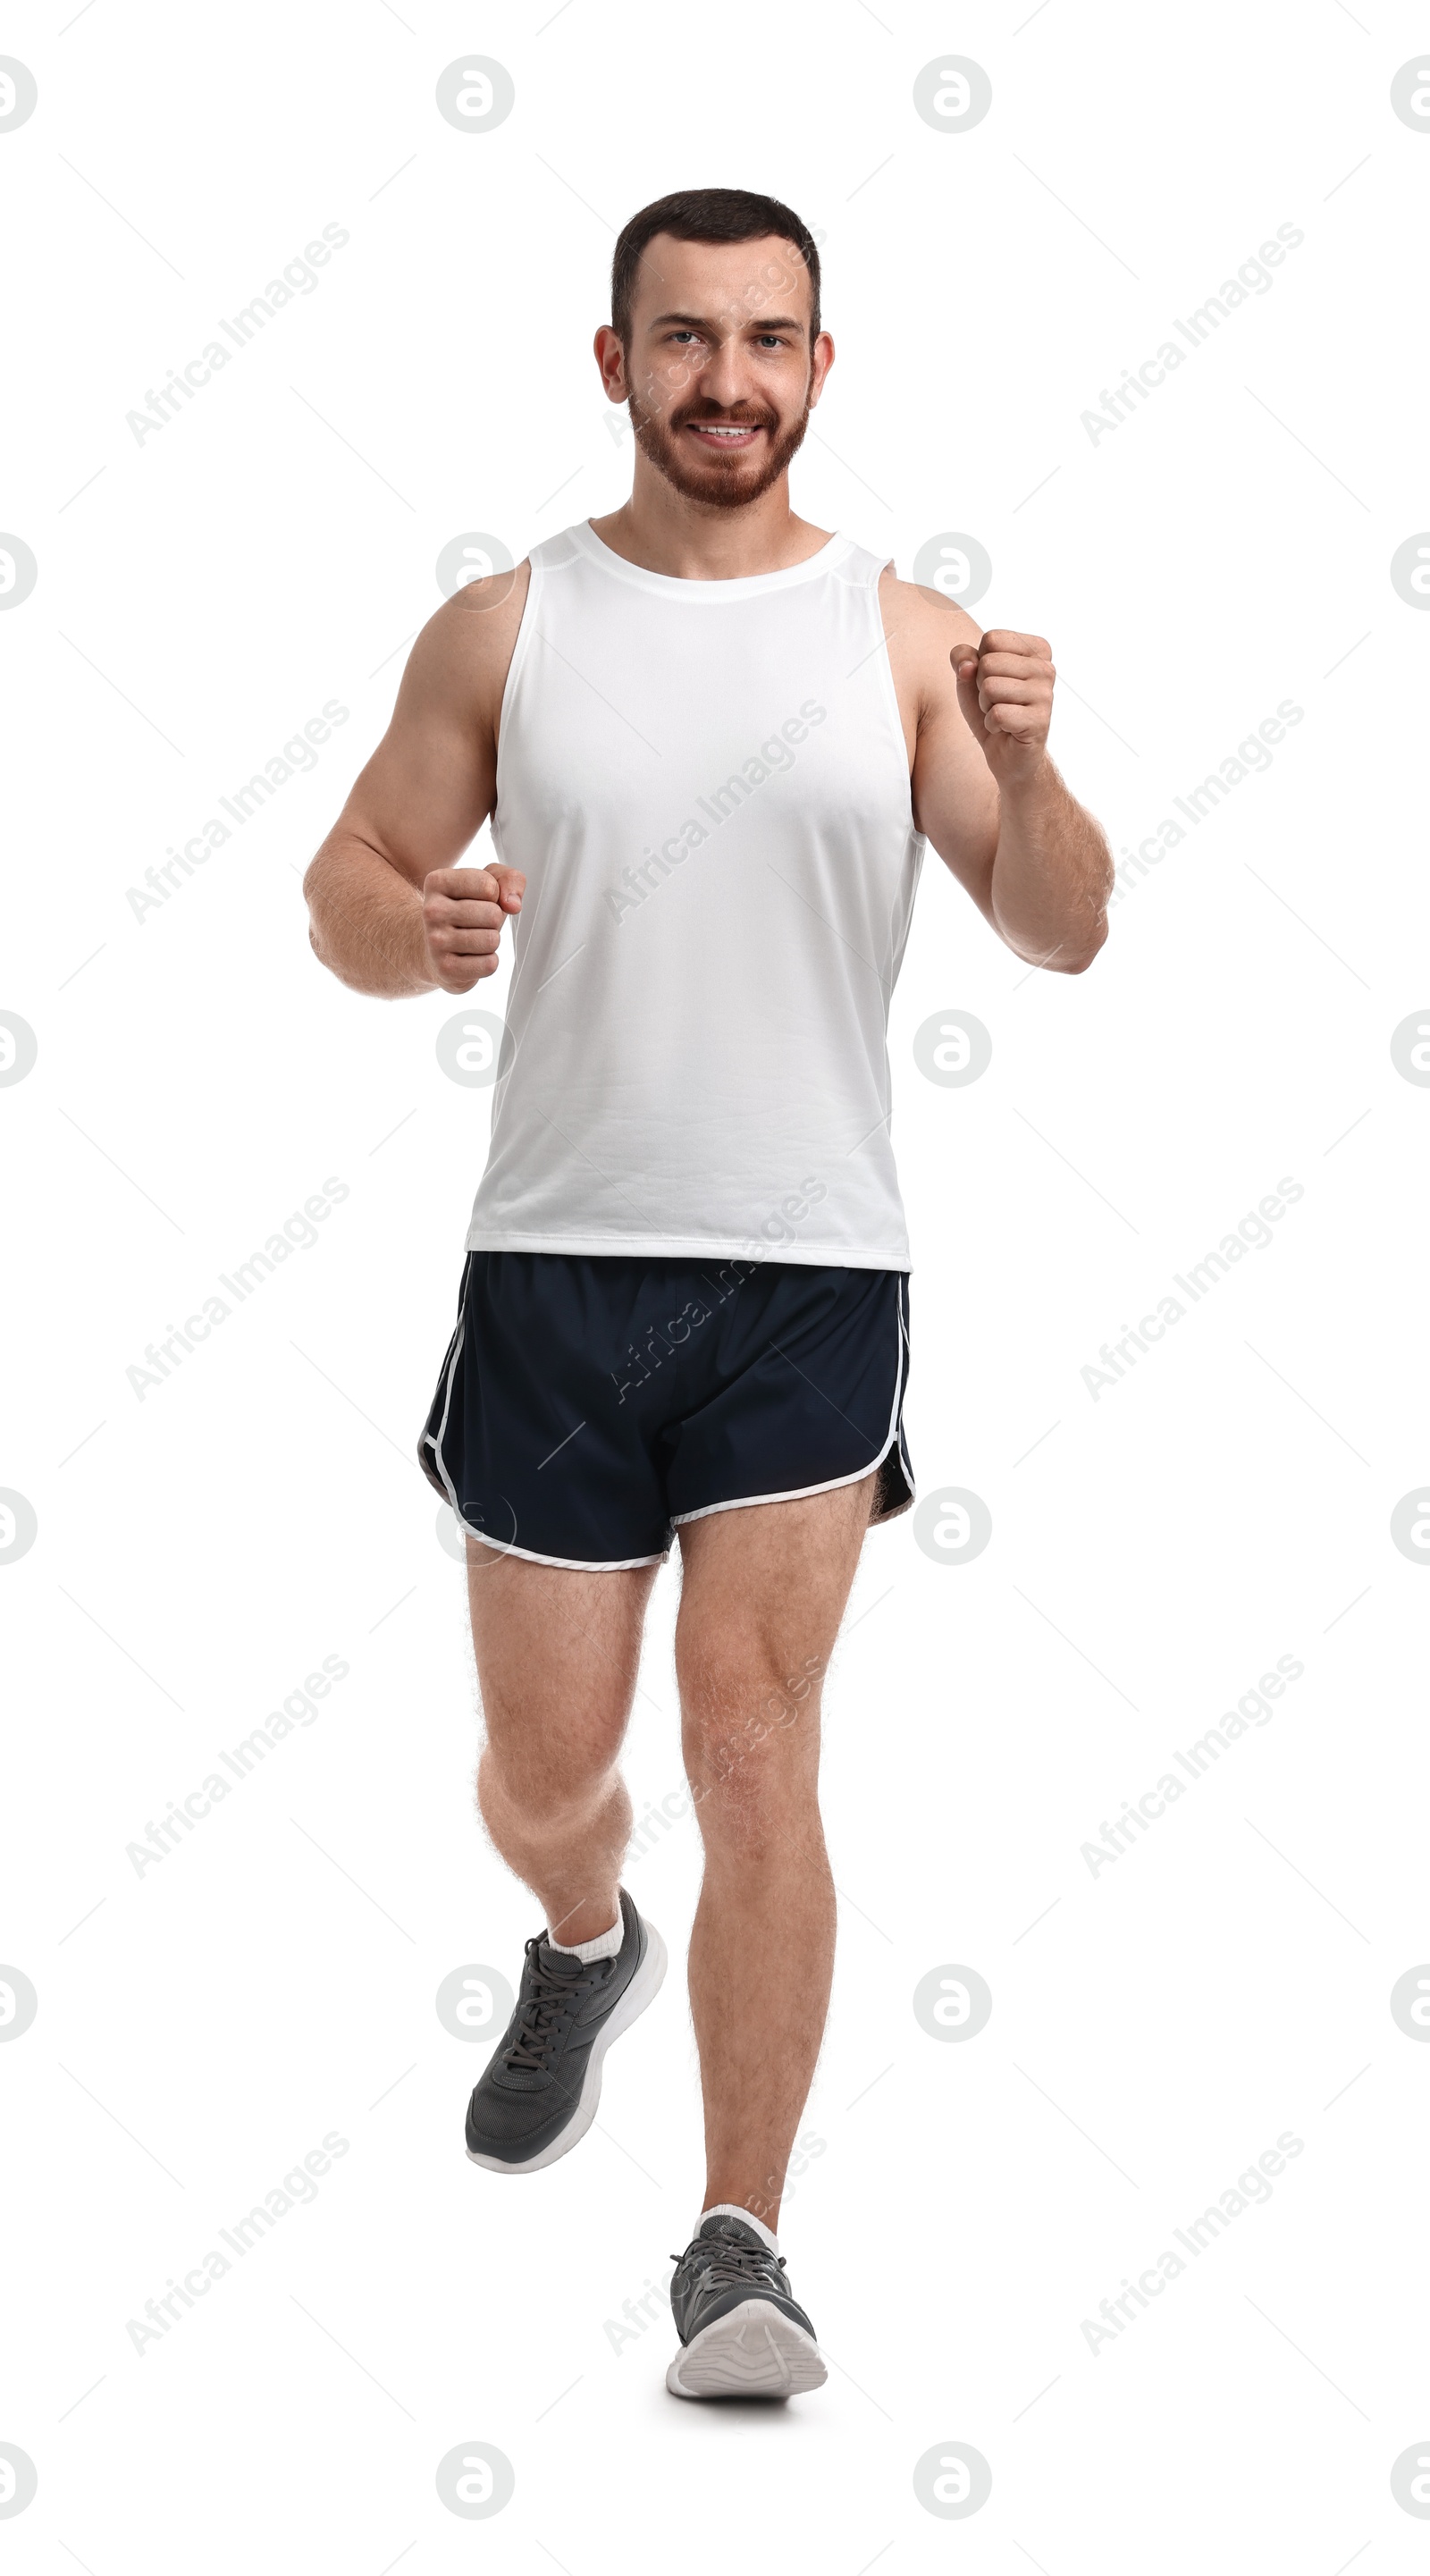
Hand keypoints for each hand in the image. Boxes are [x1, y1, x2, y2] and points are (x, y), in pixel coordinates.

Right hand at [420, 863, 524, 992]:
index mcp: (437, 882)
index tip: (477, 900)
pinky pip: (489, 964)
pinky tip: (470, 957)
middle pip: (493, 914)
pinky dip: (487, 961)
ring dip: (490, 941)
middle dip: (494, 920)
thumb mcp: (488, 883)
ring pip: (492, 940)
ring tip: (472, 939)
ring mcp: (435, 941)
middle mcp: (431, 910)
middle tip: (476, 924)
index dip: (494, 895)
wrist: (434, 948)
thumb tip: (513, 905)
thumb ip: (510, 879)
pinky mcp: (445, 969)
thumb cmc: (466, 911)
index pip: (489, 886)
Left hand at [954, 629, 1054, 785]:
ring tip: (1001, 714)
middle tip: (997, 702)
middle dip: (981, 687)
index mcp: (1037, 649)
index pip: (991, 639)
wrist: (1007, 753)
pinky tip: (1005, 729)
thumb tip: (968, 665)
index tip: (995, 680)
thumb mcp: (970, 677)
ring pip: (990, 687)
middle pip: (989, 663)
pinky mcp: (1040, 721)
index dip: (980, 662)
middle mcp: (1047, 668)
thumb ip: (962, 657)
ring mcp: (1046, 694)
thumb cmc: (991, 708)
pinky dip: (992, 724)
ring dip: (986, 706)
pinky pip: (997, 714)